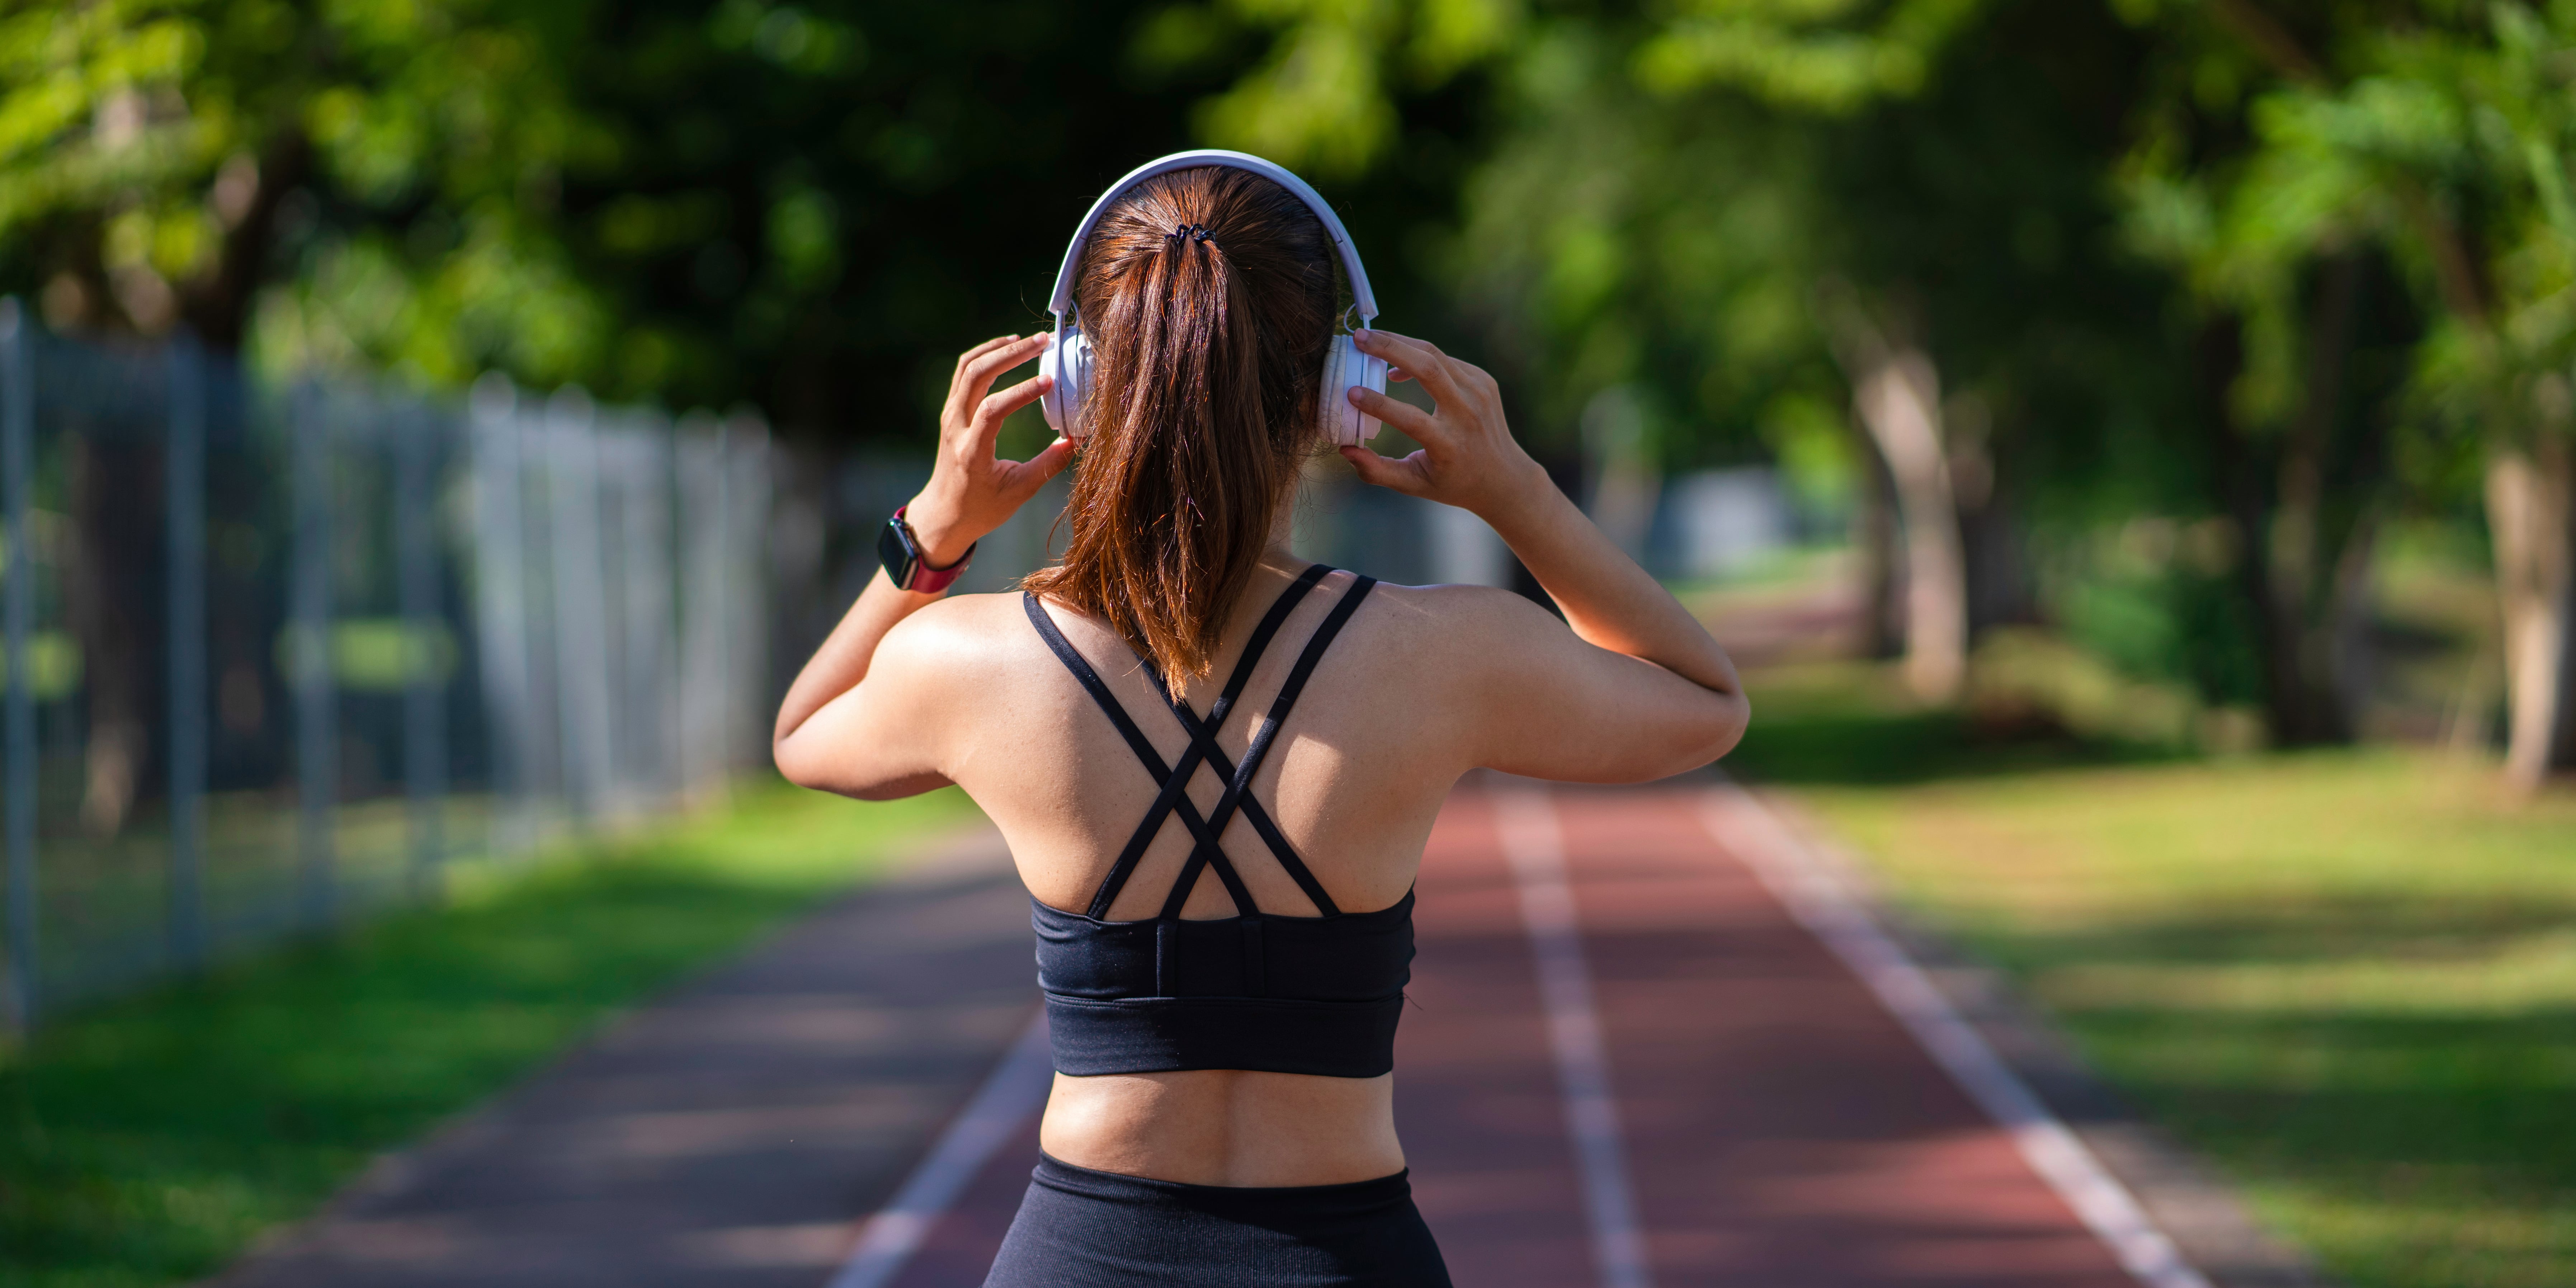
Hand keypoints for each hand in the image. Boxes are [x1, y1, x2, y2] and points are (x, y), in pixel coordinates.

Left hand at [902, 334, 1071, 567]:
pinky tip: (1007, 349)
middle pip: (976, 375)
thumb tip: (1077, 439)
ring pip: (967, 367)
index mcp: (972, 451)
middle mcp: (956, 428)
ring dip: (998, 349)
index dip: (1022, 392)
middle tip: (1042, 343)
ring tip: (1027, 341)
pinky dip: (985, 355)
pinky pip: (964, 372)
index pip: (992, 410)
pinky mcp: (950, 411)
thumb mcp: (1019, 492)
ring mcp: (949, 416)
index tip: (1050, 382)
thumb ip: (1049, 464)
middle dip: (1011, 355)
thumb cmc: (983, 508)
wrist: (943, 514)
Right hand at [1338, 329, 1549, 519]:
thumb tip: (1345, 449)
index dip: (1379, 404)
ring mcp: (1479, 393)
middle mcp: (1467, 414)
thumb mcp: (1413, 484)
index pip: (1411, 418)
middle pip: (1427, 368)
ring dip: (1399, 342)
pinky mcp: (1484, 380)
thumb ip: (1377, 471)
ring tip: (1368, 338)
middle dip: (1389, 348)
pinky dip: (1418, 356)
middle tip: (1357, 338)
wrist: (1504, 476)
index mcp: (1449, 444)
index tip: (1351, 392)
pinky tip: (1399, 365)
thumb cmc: (1452, 482)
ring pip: (1435, 355)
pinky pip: (1445, 360)